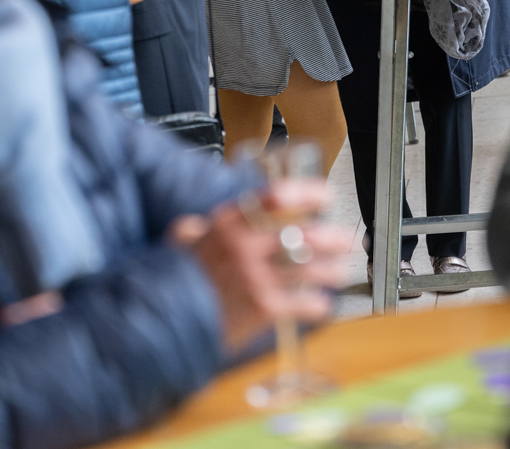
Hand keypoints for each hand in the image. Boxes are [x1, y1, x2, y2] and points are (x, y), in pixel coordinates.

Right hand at [170, 180, 350, 352]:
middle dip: (331, 237)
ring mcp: (255, 276)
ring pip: (308, 268)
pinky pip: (300, 302)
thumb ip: (195, 230)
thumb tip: (198, 225)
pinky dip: (316, 304)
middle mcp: (245, 246)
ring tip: (338, 272)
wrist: (164, 317)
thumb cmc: (177, 278)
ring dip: (330, 270)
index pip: (275, 197)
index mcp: (228, 223)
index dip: (306, 193)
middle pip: (302, 233)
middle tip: (345, 239)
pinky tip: (321, 304)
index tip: (325, 195)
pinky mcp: (262, 308)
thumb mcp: (182, 242)